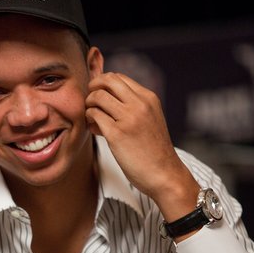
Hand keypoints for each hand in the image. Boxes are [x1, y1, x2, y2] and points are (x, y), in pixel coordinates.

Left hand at [85, 72, 199, 222]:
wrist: (164, 174)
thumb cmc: (154, 151)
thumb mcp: (149, 120)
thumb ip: (133, 107)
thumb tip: (107, 98)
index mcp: (149, 98)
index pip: (119, 77)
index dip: (103, 84)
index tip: (100, 97)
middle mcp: (140, 104)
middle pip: (107, 80)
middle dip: (93, 87)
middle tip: (90, 102)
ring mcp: (128, 118)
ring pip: (97, 96)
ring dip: (89, 105)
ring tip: (92, 118)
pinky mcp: (117, 134)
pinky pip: (94, 115)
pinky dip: (89, 119)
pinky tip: (94, 129)